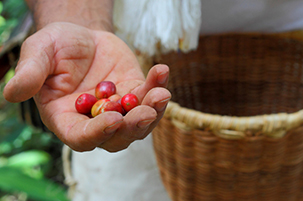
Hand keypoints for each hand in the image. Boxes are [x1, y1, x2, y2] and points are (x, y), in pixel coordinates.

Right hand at [3, 22, 170, 151]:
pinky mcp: (134, 93)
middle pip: (117, 137)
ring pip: (139, 123)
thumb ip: (29, 73)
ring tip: (161, 92)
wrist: (81, 35)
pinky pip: (149, 97)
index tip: (114, 119)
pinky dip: (158, 86)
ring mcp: (118, 109)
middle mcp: (95, 120)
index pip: (82, 137)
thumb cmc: (56, 46)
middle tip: (147, 112)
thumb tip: (11, 93)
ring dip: (153, 111)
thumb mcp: (39, 53)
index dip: (97, 133)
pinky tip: (161, 71)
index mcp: (67, 119)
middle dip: (133, 127)